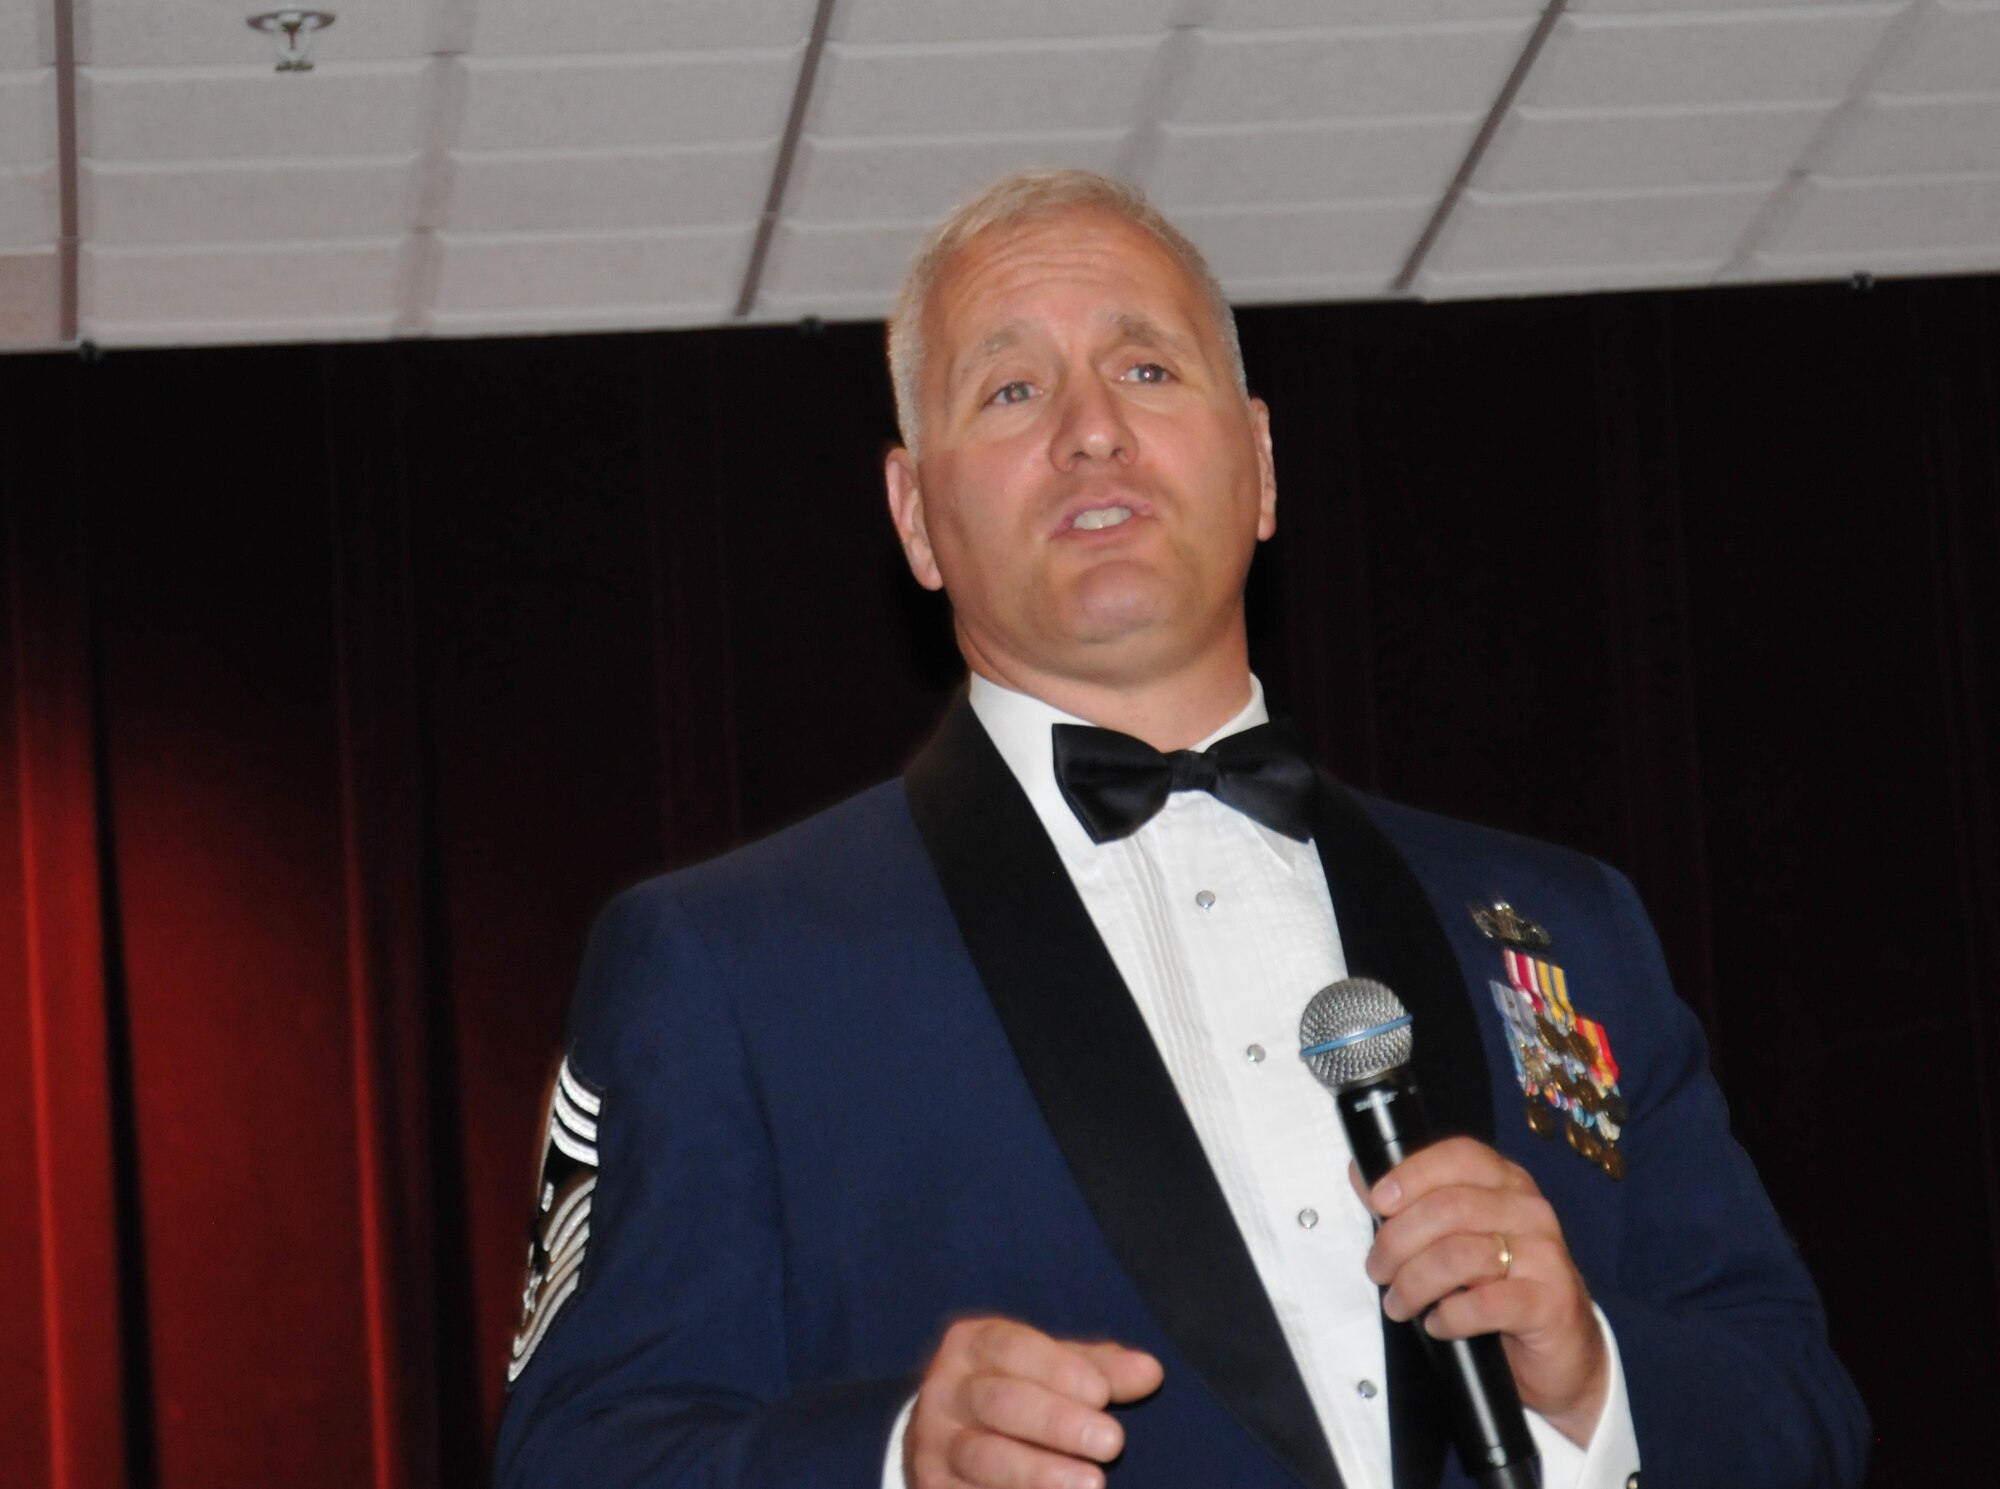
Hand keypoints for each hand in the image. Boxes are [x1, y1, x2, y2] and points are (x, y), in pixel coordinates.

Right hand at [903, 1316, 1163, 1488]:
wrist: (944, 1437)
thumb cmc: (1017, 1389)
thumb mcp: (1049, 1368)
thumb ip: (1098, 1369)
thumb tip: (1150, 1373)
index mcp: (972, 1345)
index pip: (1012, 1349)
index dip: (1058, 1369)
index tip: (1102, 1393)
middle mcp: (946, 1391)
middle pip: (999, 1403)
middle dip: (1056, 1422)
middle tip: (1112, 1442)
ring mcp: (935, 1445)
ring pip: (984, 1458)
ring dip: (1038, 1473)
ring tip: (1092, 1484)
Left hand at [1356, 1137, 1606, 1445]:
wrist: (1564, 1351)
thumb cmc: (1502, 1289)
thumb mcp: (1458, 1240)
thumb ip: (1414, 1207)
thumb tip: (1361, 1175)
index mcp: (1507, 1185)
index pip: (1459, 1156)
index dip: (1412, 1173)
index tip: (1377, 1202)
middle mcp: (1530, 1211)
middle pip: (1450, 1208)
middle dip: (1398, 1241)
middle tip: (1377, 1270)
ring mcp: (1546, 1256)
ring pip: (1462, 1255)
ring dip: (1414, 1282)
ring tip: (1399, 1304)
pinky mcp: (1551, 1303)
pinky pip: (1486, 1303)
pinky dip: (1450, 1315)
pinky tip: (1438, 1324)